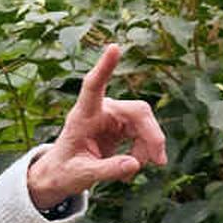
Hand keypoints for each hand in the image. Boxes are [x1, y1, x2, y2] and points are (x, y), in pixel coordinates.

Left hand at [22, 44, 170, 207]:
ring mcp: (113, 115)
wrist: (63, 172)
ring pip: (145, 123)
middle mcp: (101, 109)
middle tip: (159, 162)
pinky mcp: (122, 125)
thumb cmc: (64, 170)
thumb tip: (135, 165)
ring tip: (133, 172)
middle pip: (138, 111)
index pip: (93, 86)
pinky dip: (144, 151)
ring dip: (148, 148)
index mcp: (83, 115)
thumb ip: (107, 170)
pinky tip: (131, 167)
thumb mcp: (81, 175)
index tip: (114, 47)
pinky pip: (144, 133)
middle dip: (152, 136)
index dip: (104, 67)